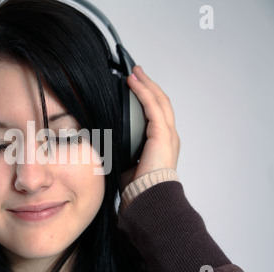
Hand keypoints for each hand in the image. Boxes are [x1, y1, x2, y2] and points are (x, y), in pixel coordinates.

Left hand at [120, 66, 179, 190]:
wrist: (148, 198)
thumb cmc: (138, 188)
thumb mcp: (128, 165)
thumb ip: (123, 152)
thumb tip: (106, 146)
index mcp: (161, 144)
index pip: (156, 114)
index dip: (147, 99)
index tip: (135, 87)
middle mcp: (168, 136)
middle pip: (161, 102)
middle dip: (148, 86)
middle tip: (136, 73)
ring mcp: (168, 134)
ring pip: (159, 101)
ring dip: (146, 84)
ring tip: (135, 72)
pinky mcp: (162, 134)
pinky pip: (153, 106)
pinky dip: (143, 92)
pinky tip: (134, 83)